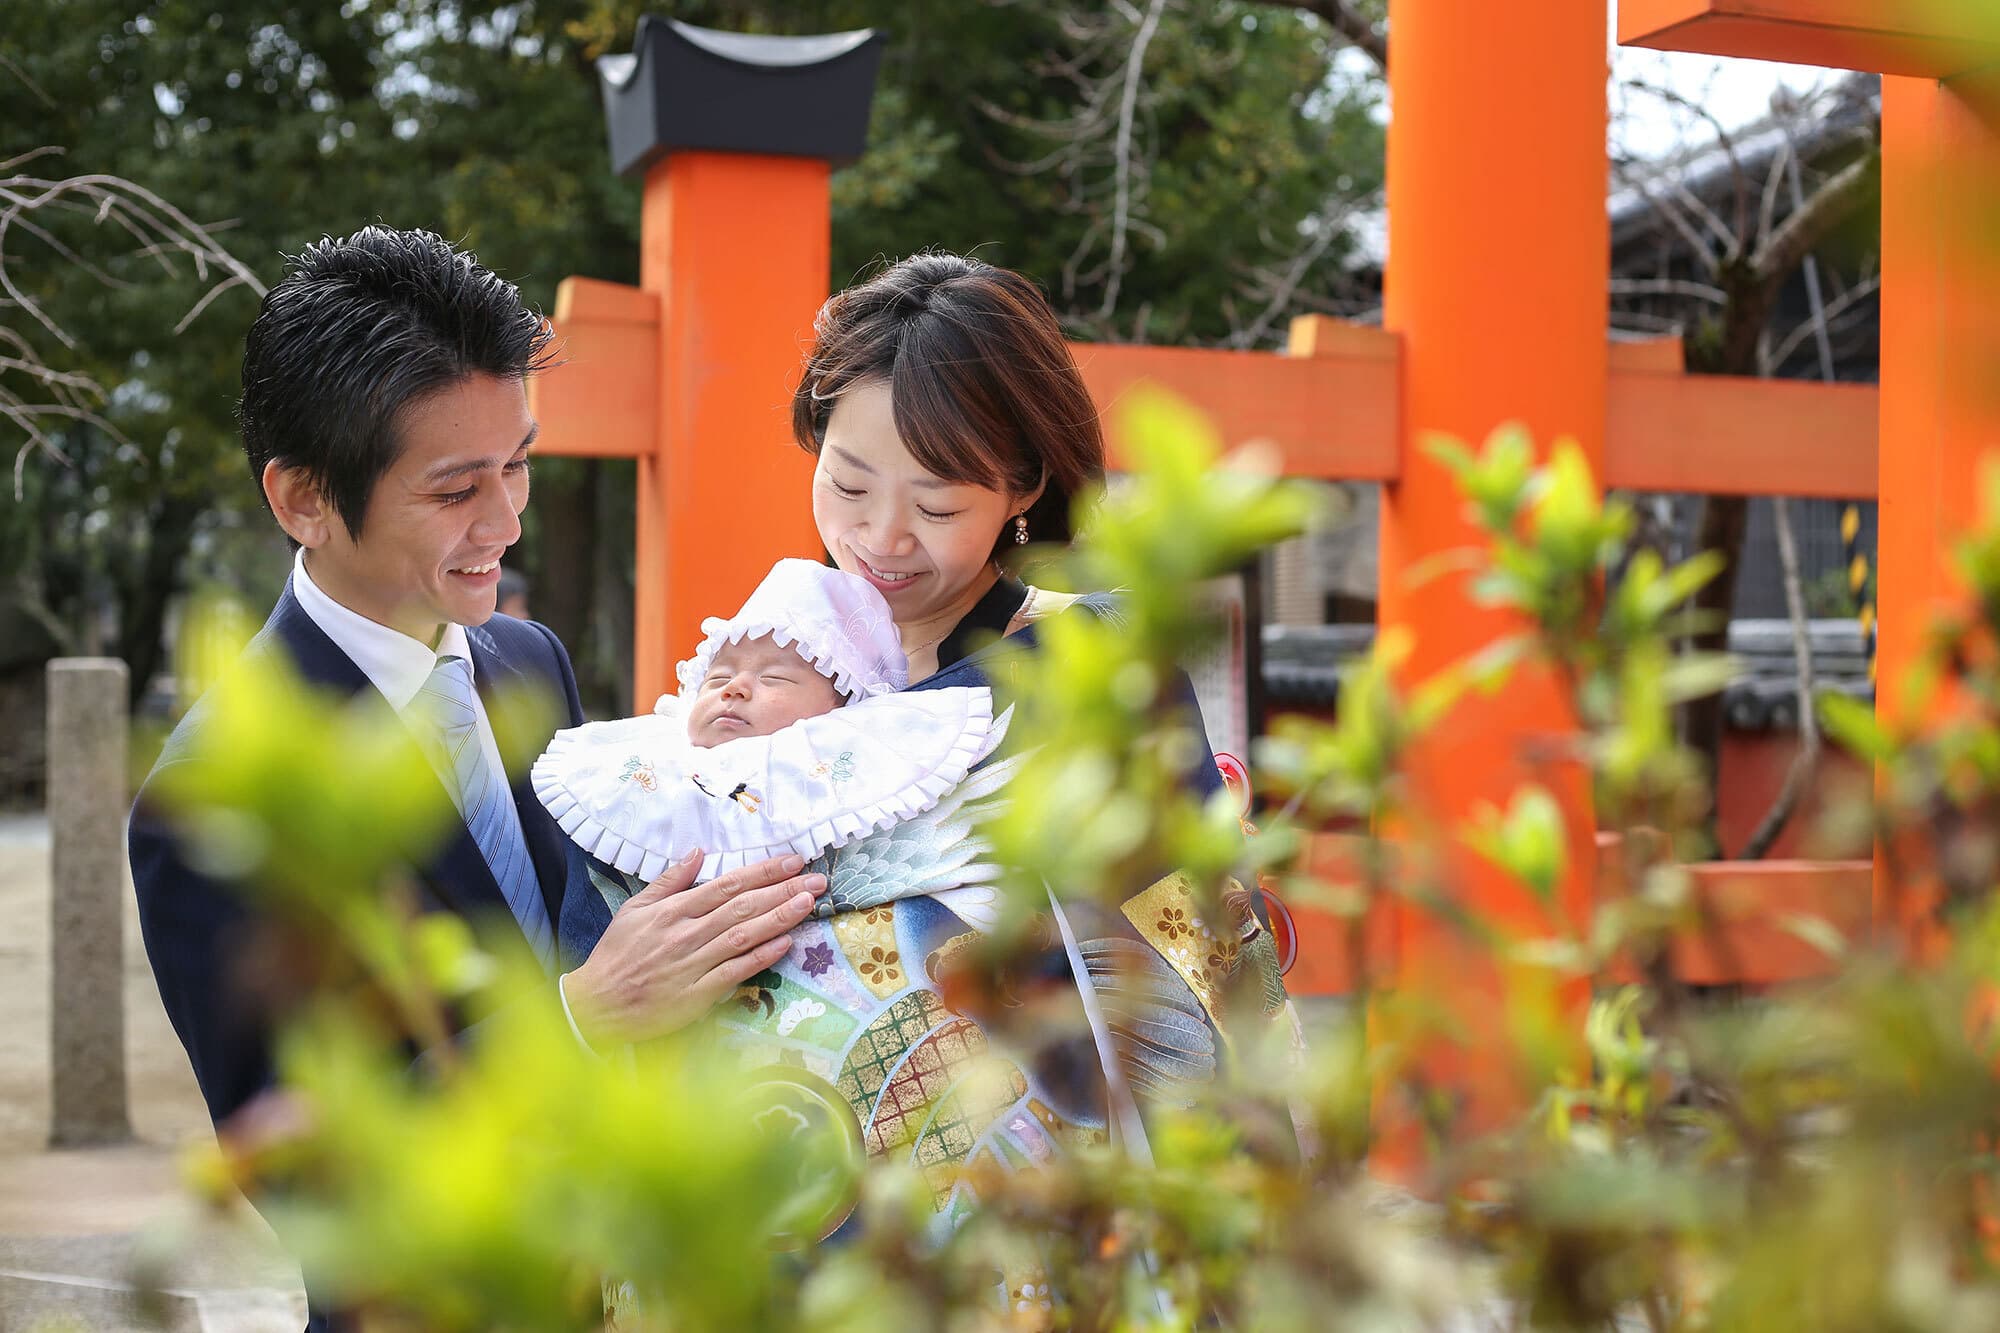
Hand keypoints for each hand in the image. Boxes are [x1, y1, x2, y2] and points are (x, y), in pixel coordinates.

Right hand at [563, 850, 825, 1045]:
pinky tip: (786, 944)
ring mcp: (694, 963)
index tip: (793, 861)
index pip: (728, 885)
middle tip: (817, 879)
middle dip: (783, 890)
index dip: (763, 872)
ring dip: (779, 918)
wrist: (597, 1004)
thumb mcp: (635, 909)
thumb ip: (669, 880)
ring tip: (808, 903)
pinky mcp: (698, 994)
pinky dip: (761, 957)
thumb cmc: (617, 954)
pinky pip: (736, 971)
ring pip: (744, 935)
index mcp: (674, 910)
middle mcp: (688, 933)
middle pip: (743, 906)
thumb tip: (698, 851)